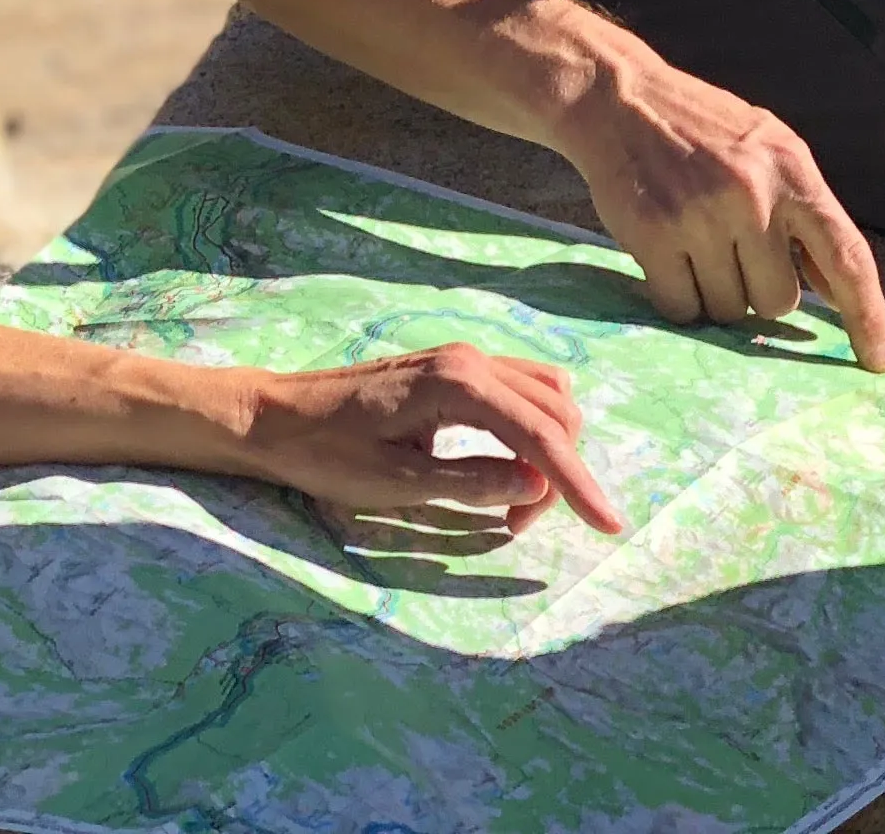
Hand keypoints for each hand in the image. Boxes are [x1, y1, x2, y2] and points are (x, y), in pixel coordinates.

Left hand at [222, 344, 625, 539]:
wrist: (276, 416)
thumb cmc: (327, 454)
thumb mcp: (398, 484)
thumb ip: (472, 483)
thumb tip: (535, 486)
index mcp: (459, 384)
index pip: (542, 435)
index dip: (578, 484)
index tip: (609, 526)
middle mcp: (471, 359)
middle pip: (556, 410)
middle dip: (558, 471)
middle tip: (514, 525)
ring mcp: (463, 358)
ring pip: (544, 395)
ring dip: (547, 448)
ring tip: (511, 501)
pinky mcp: (454, 370)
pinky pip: (519, 391)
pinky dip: (529, 429)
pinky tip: (506, 465)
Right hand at [553, 46, 884, 371]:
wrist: (620, 98)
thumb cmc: (704, 128)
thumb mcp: (770, 150)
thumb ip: (805, 215)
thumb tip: (840, 294)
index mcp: (792, 169)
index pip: (846, 254)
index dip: (868, 315)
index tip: (880, 361)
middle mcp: (752, 194)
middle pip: (779, 302)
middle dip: (759, 292)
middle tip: (734, 253)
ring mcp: (701, 215)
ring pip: (729, 311)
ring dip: (716, 294)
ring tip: (697, 244)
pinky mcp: (654, 236)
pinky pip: (682, 308)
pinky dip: (678, 297)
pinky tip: (669, 256)